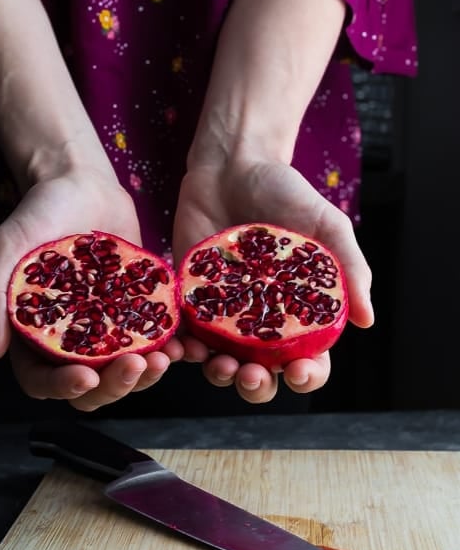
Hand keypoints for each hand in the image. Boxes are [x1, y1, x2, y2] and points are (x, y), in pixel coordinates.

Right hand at [0, 170, 183, 411]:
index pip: (43, 381)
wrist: (80, 182)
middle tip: (135, 366)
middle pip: (90, 386)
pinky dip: (166, 350)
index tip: (85, 376)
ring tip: (163, 360)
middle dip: (114, 385)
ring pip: (124, 372)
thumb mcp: (5, 248)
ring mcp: (105, 327)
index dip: (62, 387)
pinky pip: (152, 341)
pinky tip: (179, 345)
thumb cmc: (37, 213)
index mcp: (34, 336)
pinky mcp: (135, 310)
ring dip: (144, 377)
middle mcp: (70, 340)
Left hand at [172, 157, 372, 403]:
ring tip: (219, 364)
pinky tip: (182, 347)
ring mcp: (223, 310)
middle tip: (252, 374)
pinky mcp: (190, 296)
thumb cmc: (286, 193)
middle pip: (261, 373)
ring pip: (220, 361)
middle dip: (257, 385)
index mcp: (299, 312)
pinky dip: (182, 348)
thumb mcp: (327, 225)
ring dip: (219, 374)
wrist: (233, 163)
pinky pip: (184, 332)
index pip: (309, 360)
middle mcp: (261, 319)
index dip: (308, 377)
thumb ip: (349, 268)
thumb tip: (366, 320)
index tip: (300, 372)